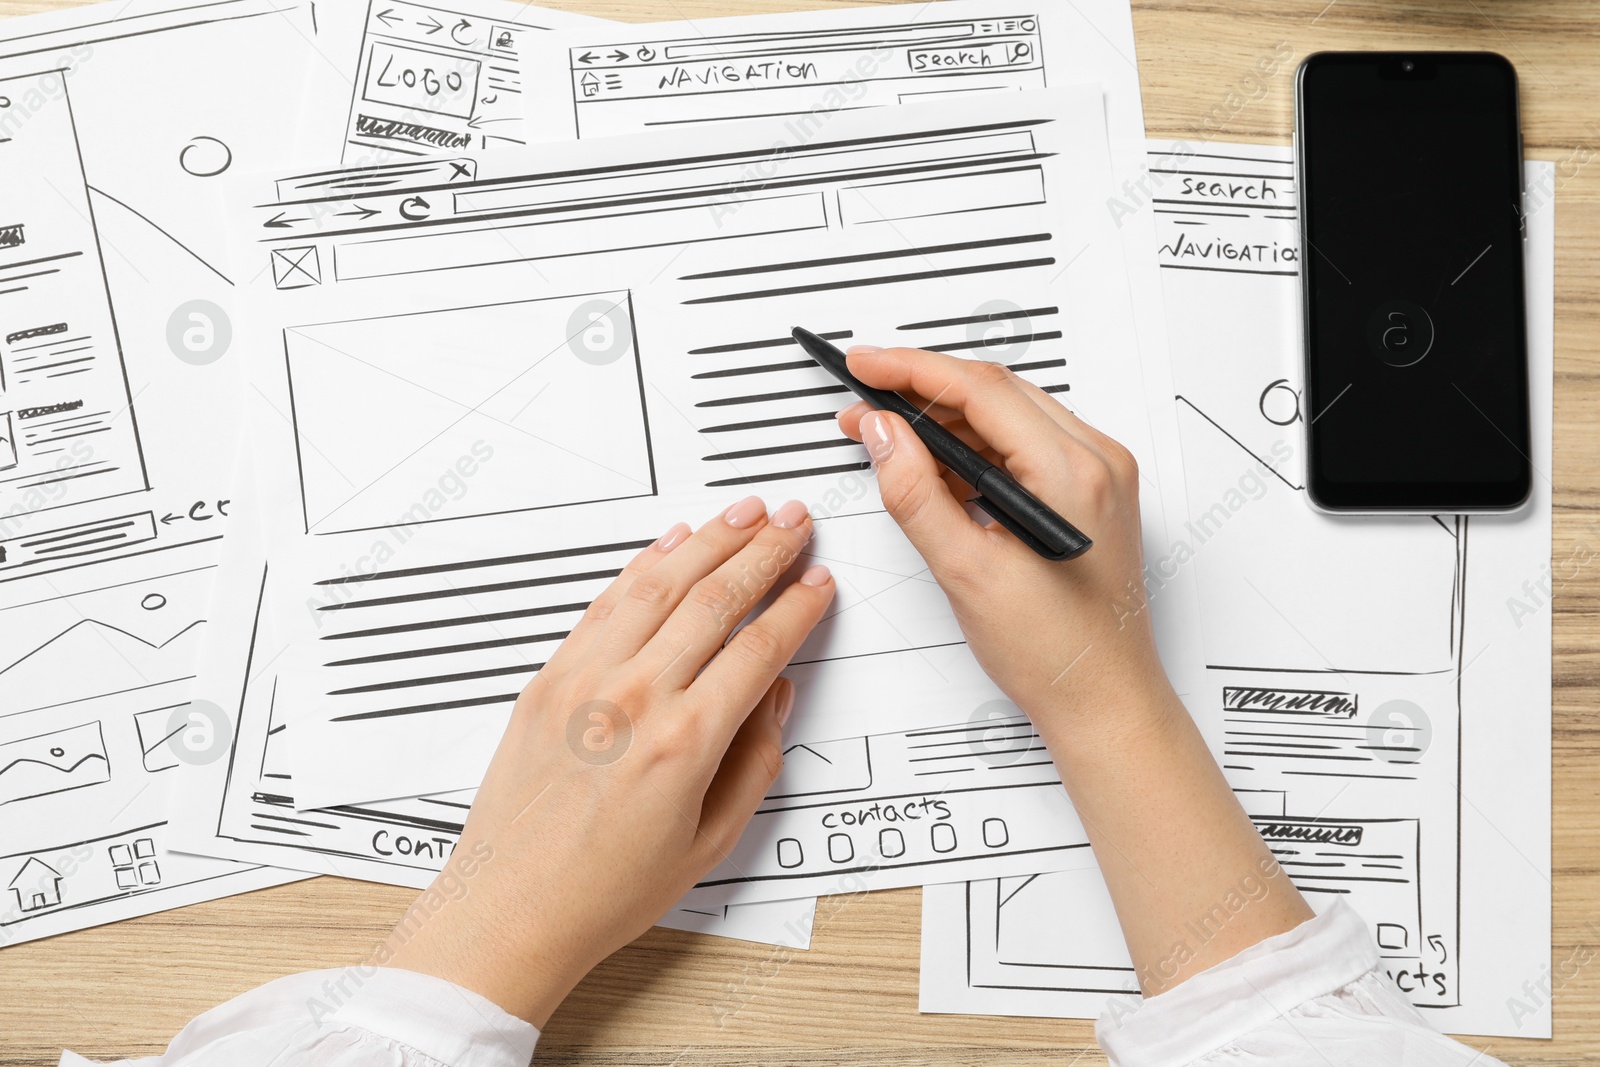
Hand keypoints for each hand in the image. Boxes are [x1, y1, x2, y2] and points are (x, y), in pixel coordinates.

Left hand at [375, 497, 834, 1025]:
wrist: (510, 907)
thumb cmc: (600, 890)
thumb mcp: (708, 840)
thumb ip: (754, 761)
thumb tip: (775, 698)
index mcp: (684, 741)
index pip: (761, 647)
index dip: (798, 606)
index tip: (817, 584)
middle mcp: (634, 698)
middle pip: (717, 598)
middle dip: (765, 551)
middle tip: (794, 524)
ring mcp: (585, 680)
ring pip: (661, 582)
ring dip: (710, 539)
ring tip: (745, 513)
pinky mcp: (549, 678)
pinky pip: (606, 601)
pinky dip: (644, 563)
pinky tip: (672, 542)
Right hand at [840, 348, 1313, 995]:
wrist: (1103, 700)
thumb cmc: (1056, 653)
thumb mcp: (966, 572)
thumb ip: (916, 494)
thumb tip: (882, 435)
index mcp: (1074, 474)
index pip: (980, 389)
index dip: (911, 370)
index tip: (864, 365)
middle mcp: (1098, 462)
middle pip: (995, 391)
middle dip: (923, 389)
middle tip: (864, 401)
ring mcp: (1099, 476)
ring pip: (1009, 414)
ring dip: (947, 417)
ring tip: (887, 434)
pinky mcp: (1090, 494)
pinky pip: (1025, 445)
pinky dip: (975, 446)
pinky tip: (935, 463)